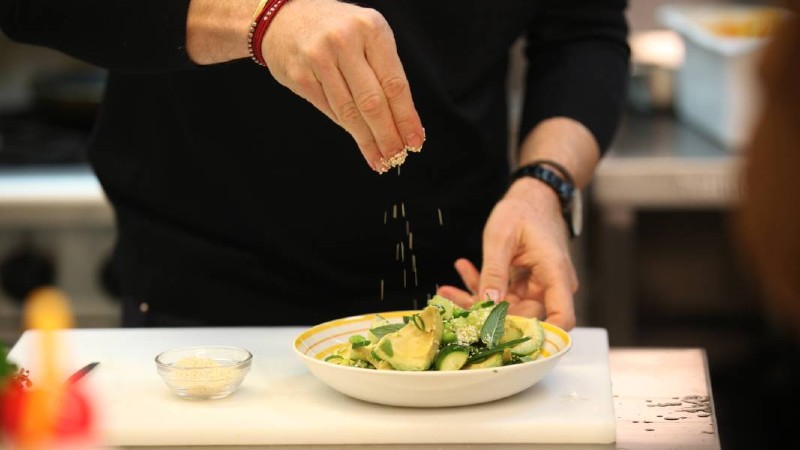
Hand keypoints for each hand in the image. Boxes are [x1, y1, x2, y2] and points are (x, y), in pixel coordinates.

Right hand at [262, 0, 425, 172]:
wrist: (284, 16)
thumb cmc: (336, 29)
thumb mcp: (366, 35)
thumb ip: (383, 70)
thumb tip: (402, 121)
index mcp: (371, 28)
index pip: (394, 83)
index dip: (406, 117)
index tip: (414, 140)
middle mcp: (345, 41)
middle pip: (373, 102)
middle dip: (388, 135)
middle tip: (398, 156)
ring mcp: (319, 58)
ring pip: (350, 112)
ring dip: (367, 140)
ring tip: (380, 158)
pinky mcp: (299, 75)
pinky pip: (329, 110)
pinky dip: (347, 129)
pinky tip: (359, 142)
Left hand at [436, 178, 577, 329]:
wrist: (531, 198)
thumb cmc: (522, 211)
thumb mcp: (501, 238)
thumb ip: (494, 272)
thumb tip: (488, 305)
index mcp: (555, 273)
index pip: (562, 317)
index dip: (541, 334)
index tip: (503, 338)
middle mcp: (550, 286)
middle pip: (524, 317)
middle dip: (488, 315)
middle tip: (453, 303)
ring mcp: (536, 288)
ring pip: (507, 308)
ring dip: (477, 300)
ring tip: (446, 289)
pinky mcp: (523, 286)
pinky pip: (502, 296)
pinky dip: (481, 287)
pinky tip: (462, 270)